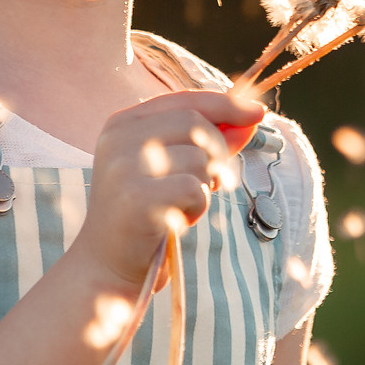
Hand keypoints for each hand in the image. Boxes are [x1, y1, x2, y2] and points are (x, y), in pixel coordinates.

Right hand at [79, 88, 264, 291]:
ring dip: (204, 187)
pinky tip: (177, 220)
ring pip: (199, 158)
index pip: (185, 100)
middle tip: (209, 184)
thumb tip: (251, 116)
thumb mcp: (175, 167)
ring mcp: (125, 166)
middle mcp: (119, 137)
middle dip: (217, 154)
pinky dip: (197, 207)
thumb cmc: (146, 213)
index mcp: (124, 122)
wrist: (108, 265)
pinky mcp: (137, 197)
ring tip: (180, 206)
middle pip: (196, 124)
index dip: (226, 105)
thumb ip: (208, 140)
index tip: (257, 112)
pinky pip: (194, 188)